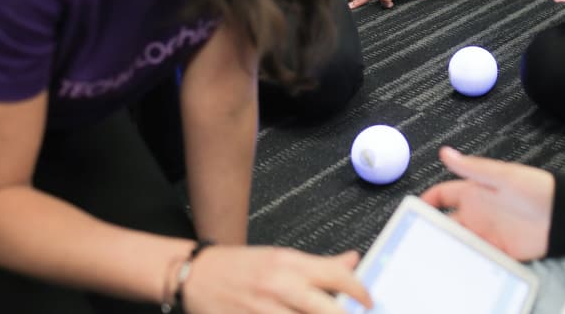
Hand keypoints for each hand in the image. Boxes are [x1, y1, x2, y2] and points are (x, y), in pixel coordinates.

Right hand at [182, 245, 369, 312]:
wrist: (195, 276)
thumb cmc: (238, 266)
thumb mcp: (281, 257)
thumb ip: (320, 265)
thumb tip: (353, 261)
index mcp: (290, 264)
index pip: (337, 277)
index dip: (360, 291)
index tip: (369, 301)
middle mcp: (280, 287)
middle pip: (328, 310)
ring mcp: (264, 310)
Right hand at [420, 147, 553, 260]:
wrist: (562, 215)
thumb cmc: (536, 188)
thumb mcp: (502, 176)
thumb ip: (472, 168)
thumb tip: (446, 152)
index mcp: (473, 192)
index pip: (441, 196)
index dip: (425, 203)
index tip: (410, 212)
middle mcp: (477, 213)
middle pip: (445, 224)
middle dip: (431, 231)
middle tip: (417, 241)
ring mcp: (486, 233)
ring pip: (458, 243)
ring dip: (448, 249)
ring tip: (434, 258)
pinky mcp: (498, 251)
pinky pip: (476, 259)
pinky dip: (467, 262)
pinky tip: (459, 267)